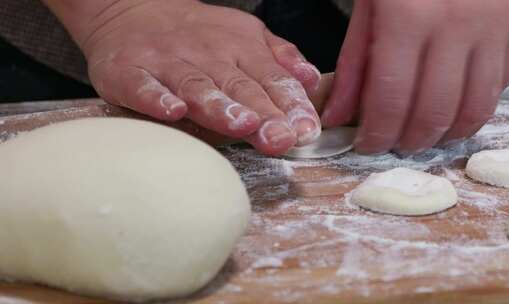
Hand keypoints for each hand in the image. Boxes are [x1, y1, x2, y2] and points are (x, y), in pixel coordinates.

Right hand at [80, 0, 320, 154]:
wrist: (130, 10)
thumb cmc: (195, 33)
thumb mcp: (245, 34)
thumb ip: (280, 58)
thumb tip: (311, 80)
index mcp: (240, 48)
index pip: (272, 78)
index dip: (291, 104)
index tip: (307, 129)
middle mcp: (207, 55)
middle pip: (240, 86)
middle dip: (264, 113)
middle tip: (281, 137)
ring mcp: (168, 63)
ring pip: (198, 86)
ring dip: (220, 107)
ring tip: (242, 125)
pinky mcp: (131, 71)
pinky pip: (144, 86)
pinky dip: (158, 99)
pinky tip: (174, 112)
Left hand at [322, 0, 508, 154]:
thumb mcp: (370, 5)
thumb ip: (354, 64)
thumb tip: (339, 115)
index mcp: (409, 16)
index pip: (391, 98)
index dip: (377, 133)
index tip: (367, 145)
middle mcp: (456, 26)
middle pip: (432, 112)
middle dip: (408, 140)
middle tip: (392, 143)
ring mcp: (495, 28)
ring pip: (473, 109)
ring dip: (444, 134)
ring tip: (421, 136)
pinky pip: (499, 87)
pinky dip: (473, 110)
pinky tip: (452, 111)